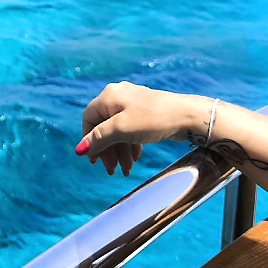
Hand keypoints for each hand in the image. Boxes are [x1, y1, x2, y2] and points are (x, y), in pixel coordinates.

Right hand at [77, 82, 202, 176]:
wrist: (188, 116)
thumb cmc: (153, 119)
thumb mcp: (122, 130)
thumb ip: (99, 139)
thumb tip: (79, 150)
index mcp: (109, 96)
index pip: (88, 119)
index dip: (88, 140)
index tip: (93, 160)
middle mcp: (118, 97)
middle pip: (103, 127)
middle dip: (107, 150)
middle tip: (111, 170)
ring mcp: (133, 104)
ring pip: (118, 131)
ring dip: (119, 151)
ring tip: (126, 169)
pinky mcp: (145, 113)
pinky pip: (130, 130)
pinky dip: (130, 145)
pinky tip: (136, 158)